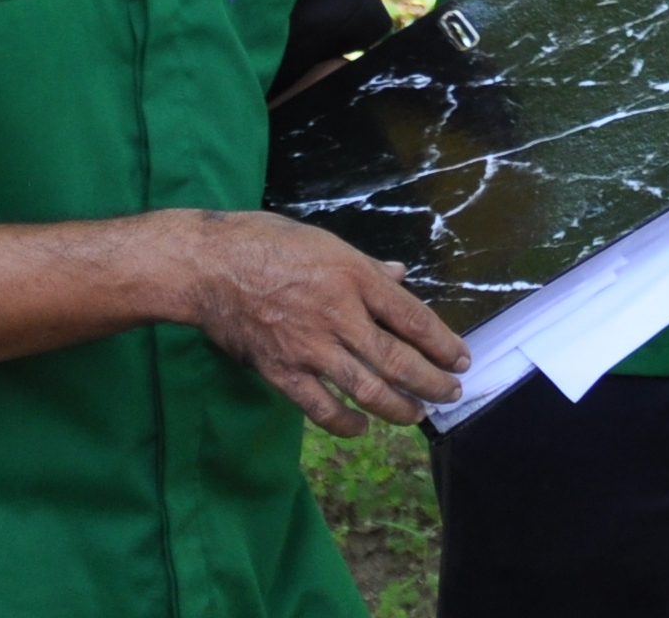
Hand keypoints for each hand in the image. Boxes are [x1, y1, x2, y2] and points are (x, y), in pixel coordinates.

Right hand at [164, 210, 470, 432]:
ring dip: (400, 407)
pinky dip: (346, 423)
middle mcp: (339, 314)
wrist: (208, 265)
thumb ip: (365, 266)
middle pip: (399, 360)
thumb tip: (398, 275)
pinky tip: (361, 427)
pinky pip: (321, 408)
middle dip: (432, 382)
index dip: (443, 343)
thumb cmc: (264, 242)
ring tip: (417, 414)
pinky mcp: (282, 371)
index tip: (461, 358)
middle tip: (451, 393)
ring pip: (368, 389)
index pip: (412, 317)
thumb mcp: (325, 241)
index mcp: (353, 276)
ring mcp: (310, 347)